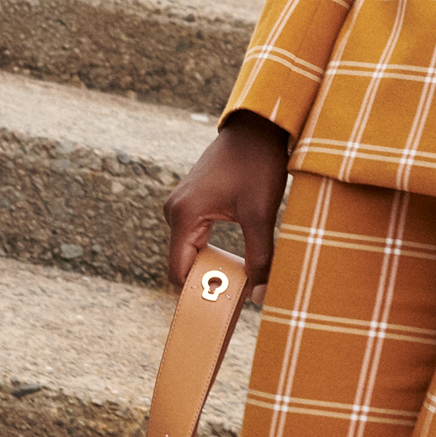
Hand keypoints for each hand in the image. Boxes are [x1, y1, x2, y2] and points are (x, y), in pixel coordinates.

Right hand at [163, 111, 289, 295]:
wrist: (256, 128)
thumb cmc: (257, 164)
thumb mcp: (261, 214)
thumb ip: (260, 257)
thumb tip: (261, 296)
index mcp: (184, 215)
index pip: (178, 271)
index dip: (196, 292)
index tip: (221, 308)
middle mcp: (174, 211)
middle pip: (184, 263)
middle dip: (208, 281)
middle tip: (239, 296)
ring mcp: (180, 205)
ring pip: (191, 251)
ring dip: (212, 266)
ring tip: (241, 278)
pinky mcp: (191, 202)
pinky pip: (195, 238)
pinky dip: (212, 252)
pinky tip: (236, 260)